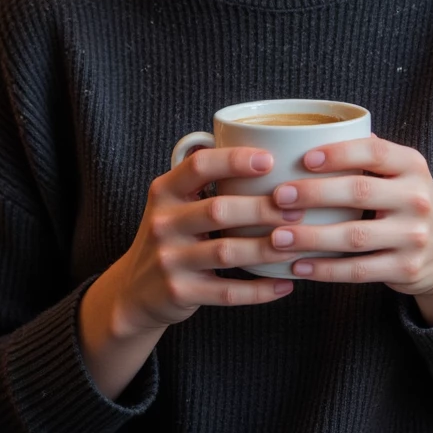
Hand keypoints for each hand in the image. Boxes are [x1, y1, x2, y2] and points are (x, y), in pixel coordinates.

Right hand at [78, 145, 306, 396]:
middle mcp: (163, 223)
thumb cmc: (170, 237)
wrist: (134, 291)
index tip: (270, 160)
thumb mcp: (173, 202)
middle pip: (219, 210)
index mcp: (164, 192)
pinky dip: (259, 290)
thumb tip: (252, 139)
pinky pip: (227, 292)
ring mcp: (169, 260)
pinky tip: (284, 283)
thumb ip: (202, 177)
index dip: (235, 160)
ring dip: (267, 248)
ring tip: (298, 245)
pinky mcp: (179, 293)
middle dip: (262, 209)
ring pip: (226, 252)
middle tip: (297, 209)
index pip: (199, 166)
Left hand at [267, 135, 432, 324]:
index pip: (374, 152)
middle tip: (279, 197)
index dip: (338, 153)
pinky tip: (298, 266)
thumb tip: (317, 131)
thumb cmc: (408, 204)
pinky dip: (325, 269)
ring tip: (276, 237)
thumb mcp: (403, 173)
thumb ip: (370, 154)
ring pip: (354, 236)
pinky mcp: (406, 268)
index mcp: (412, 166)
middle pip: (359, 192)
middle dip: (314, 194)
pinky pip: (358, 270)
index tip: (303, 159)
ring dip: (310, 237)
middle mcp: (417, 198)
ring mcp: (414, 236)